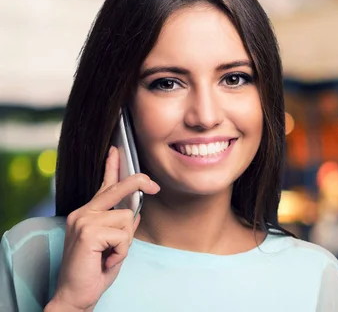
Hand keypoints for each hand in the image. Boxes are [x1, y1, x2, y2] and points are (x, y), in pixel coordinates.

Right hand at [48, 146, 159, 310]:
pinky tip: (106, 260)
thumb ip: (121, 227)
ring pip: (126, 218)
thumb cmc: (94, 271)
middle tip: (155, 185)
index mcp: (87, 214)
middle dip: (138, 183)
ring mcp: (83, 220)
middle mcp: (82, 213)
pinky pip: (123, 235)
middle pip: (117, 188)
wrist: (75, 295)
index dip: (112, 167)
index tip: (116, 150)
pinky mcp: (88, 232)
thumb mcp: (113, 245)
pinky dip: (121, 251)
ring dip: (125, 242)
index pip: (103, 186)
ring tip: (109, 256)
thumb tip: (135, 214)